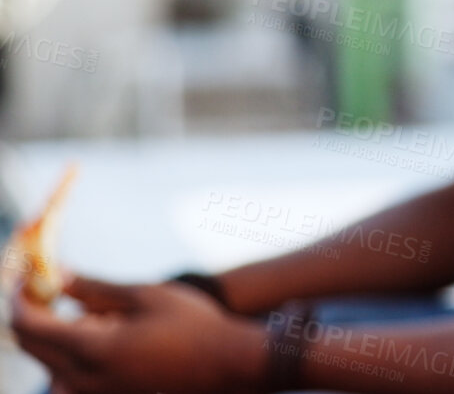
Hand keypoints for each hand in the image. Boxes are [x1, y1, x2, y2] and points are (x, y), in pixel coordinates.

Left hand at [10, 276, 268, 393]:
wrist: (229, 364)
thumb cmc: (192, 324)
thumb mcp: (144, 295)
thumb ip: (95, 288)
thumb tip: (58, 276)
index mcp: (92, 350)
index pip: (30, 326)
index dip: (20, 298)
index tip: (26, 278)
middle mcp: (85, 379)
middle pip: (33, 347)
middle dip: (32, 314)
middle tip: (47, 288)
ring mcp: (96, 393)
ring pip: (50, 363)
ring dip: (53, 336)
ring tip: (85, 313)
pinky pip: (70, 376)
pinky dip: (71, 353)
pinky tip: (101, 335)